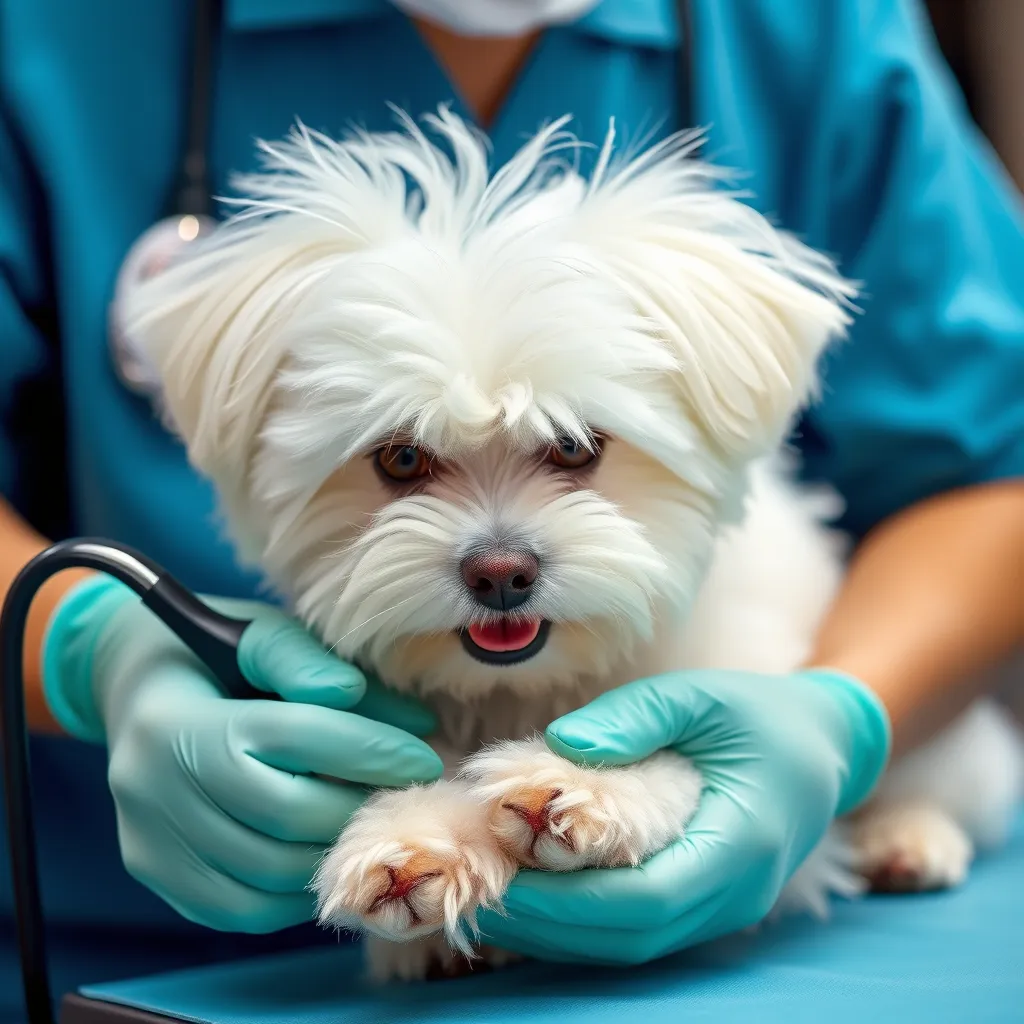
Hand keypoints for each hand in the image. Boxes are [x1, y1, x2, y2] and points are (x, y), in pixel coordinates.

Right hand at [42, 575, 442, 932]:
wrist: (131, 686)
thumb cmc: (213, 654)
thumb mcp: (258, 634)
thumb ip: (310, 664)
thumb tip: (383, 712)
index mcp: (179, 715)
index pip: (293, 739)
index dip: (370, 749)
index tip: (422, 755)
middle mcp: (153, 784)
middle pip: (284, 814)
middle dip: (360, 806)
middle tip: (405, 794)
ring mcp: (149, 839)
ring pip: (268, 873)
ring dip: (336, 851)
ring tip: (373, 821)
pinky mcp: (155, 875)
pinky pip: (242, 908)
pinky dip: (298, 889)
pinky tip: (326, 851)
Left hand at [477, 668, 889, 963]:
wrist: (823, 745)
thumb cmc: (760, 713)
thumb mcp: (700, 696)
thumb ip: (635, 717)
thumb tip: (564, 744)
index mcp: (741, 842)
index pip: (648, 900)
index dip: (570, 901)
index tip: (505, 874)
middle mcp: (734, 893)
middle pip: (633, 937)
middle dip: (551, 924)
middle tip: (480, 890)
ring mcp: (724, 906)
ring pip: (634, 944)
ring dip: (562, 930)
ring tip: (494, 894)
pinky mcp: (707, 901)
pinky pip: (642, 928)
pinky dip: (587, 920)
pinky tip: (541, 893)